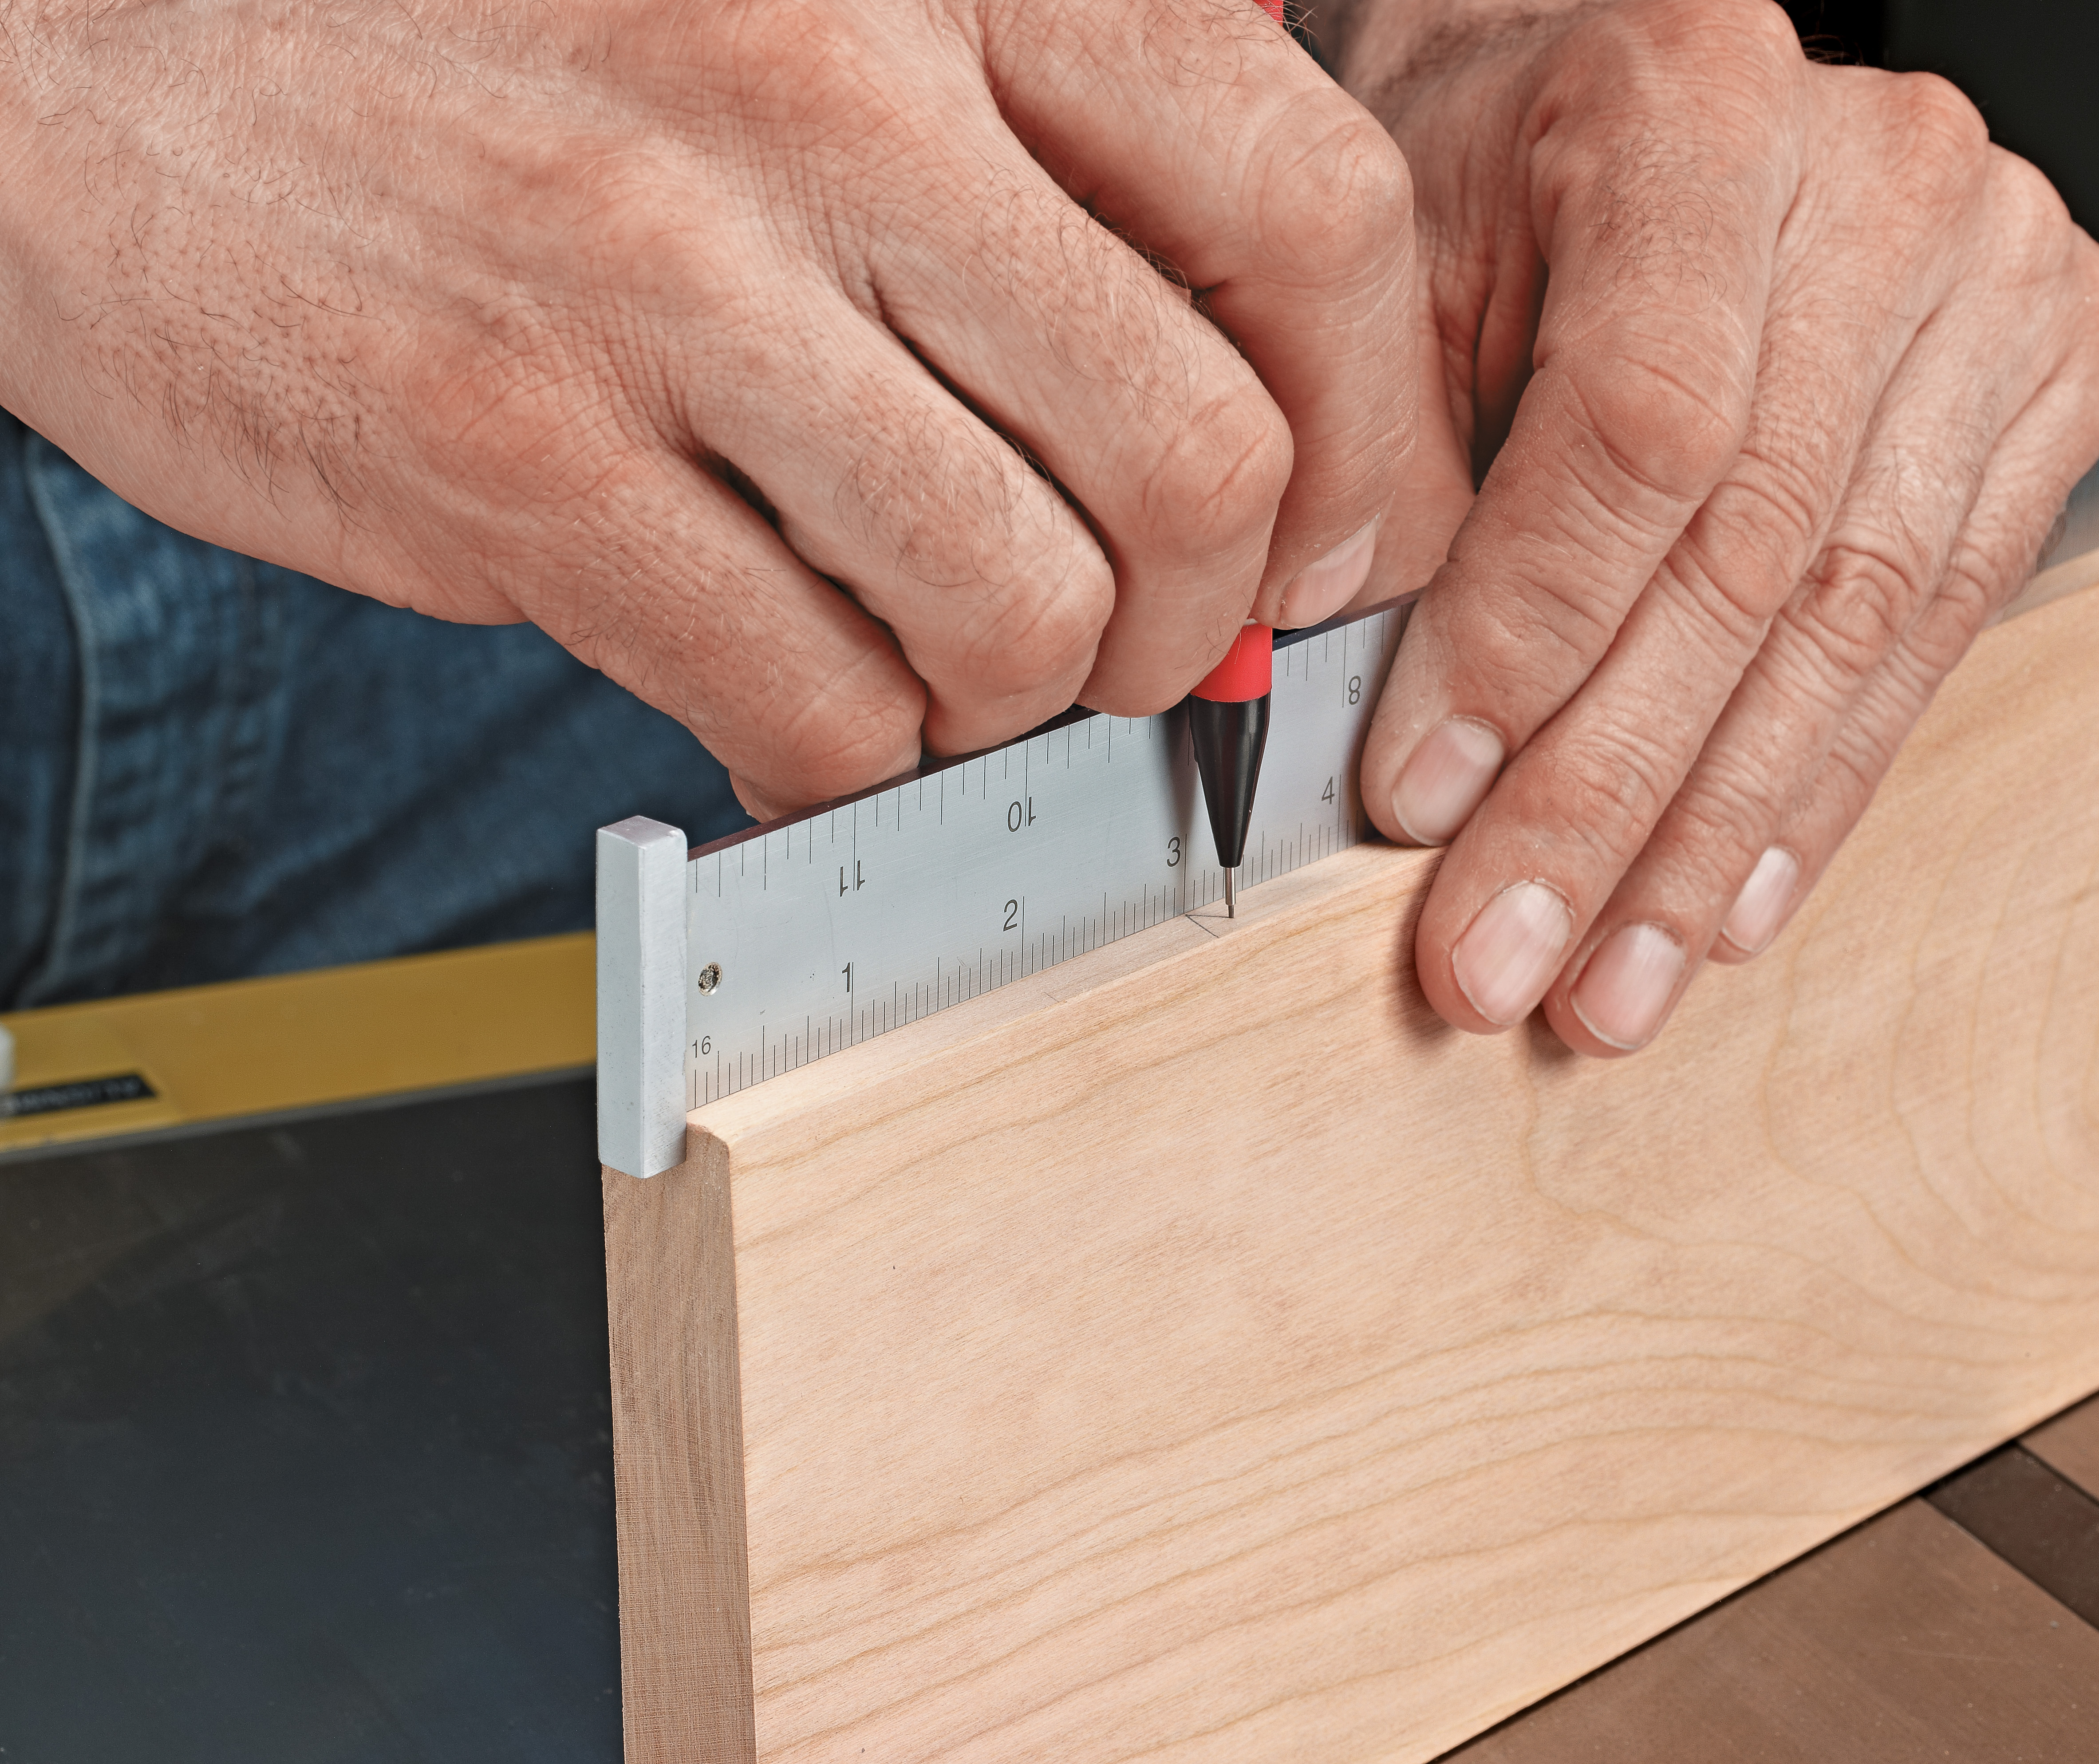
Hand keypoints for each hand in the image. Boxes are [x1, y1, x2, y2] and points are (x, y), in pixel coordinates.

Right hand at [0, 0, 1414, 815]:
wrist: (97, 50)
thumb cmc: (490, 44)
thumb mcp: (806, 13)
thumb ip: (1033, 177)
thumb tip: (1236, 432)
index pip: (1308, 211)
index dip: (1371, 431)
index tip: (1337, 537)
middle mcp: (830, 87)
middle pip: (1199, 456)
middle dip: (1202, 617)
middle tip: (1141, 647)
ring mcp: (666, 275)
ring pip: (1019, 611)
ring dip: (1016, 700)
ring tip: (947, 676)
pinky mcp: (520, 456)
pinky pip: (812, 700)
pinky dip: (849, 754)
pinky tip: (805, 706)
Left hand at [1330, 0, 2098, 1052]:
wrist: (1625, 91)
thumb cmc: (1496, 174)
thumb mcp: (1404, 266)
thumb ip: (1397, 474)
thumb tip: (1377, 729)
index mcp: (1698, 103)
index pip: (1639, 431)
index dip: (1529, 641)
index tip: (1422, 799)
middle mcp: (1885, 181)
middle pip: (1755, 554)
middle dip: (1612, 795)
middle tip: (1507, 955)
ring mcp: (1997, 279)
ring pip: (1855, 622)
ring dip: (1715, 835)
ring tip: (1612, 979)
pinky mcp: (2053, 373)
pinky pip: (1937, 627)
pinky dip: (1816, 786)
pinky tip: (1732, 905)